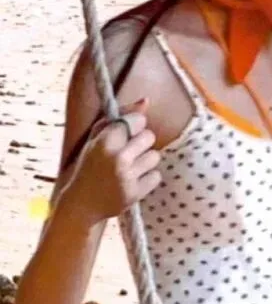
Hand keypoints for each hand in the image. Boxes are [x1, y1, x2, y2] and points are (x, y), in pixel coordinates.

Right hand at [66, 101, 161, 224]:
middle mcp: (118, 158)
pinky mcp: (134, 194)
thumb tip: (147, 100)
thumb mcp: (97, 136)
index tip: (126, 133)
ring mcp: (127, 177)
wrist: (82, 203)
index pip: (138, 120)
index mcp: (105, 141)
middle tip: (128, 151)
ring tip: (130, 167)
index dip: (135, 125)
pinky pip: (156, 176)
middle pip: (150, 136)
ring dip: (145, 161)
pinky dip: (147, 178)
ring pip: (155, 156)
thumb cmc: (90, 164)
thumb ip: (122, 115)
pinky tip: (132, 180)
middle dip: (141, 142)